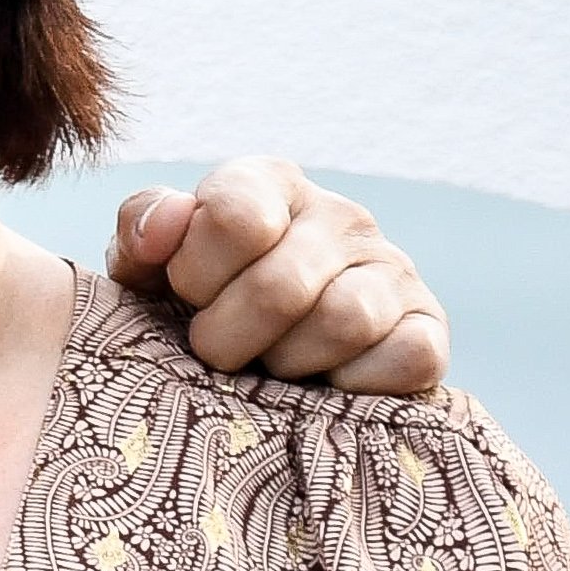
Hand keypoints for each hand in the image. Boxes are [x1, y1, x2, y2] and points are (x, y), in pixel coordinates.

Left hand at [108, 158, 449, 393]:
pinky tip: (324, 385)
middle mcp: (340, 216)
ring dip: (289, 364)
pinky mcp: (427, 325)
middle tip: (217, 353)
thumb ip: (142, 232)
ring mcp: (391, 268)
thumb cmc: (197, 306)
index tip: (184, 297)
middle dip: (229, 339)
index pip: (236, 217)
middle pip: (282, 286)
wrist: (261, 366)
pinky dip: (356, 385)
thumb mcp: (149, 268)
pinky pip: (408, 355)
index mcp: (269, 185)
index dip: (197, 275)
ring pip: (345, 320)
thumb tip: (167, 224)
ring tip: (270, 367)